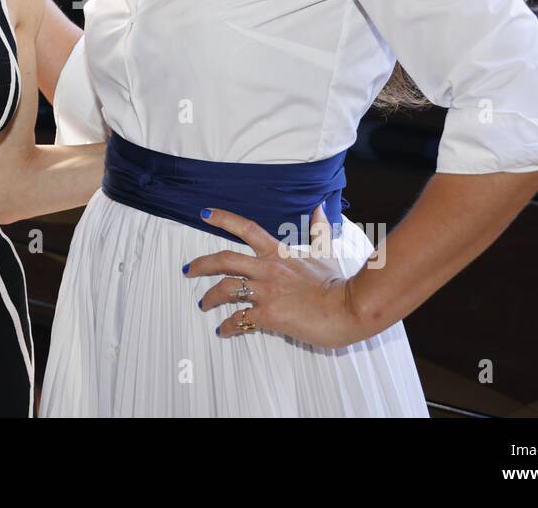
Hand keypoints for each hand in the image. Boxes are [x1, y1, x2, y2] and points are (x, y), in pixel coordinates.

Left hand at [185, 204, 364, 348]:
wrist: (349, 308)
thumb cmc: (338, 283)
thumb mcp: (327, 252)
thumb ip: (319, 230)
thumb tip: (320, 206)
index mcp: (278, 253)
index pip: (246, 228)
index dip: (223, 218)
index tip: (204, 214)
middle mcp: (268, 269)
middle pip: (224, 260)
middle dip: (201, 265)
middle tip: (188, 271)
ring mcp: (267, 292)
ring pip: (226, 289)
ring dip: (209, 298)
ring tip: (203, 304)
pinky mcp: (269, 315)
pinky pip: (239, 320)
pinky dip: (228, 326)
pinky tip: (223, 331)